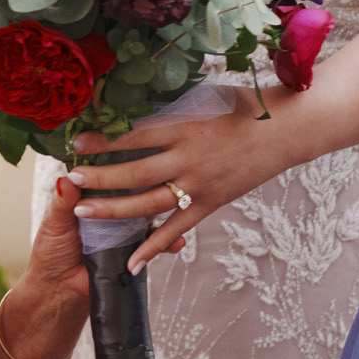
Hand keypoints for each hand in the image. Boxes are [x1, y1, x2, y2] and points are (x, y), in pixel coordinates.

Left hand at [67, 86, 305, 270]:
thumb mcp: (203, 96)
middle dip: (100, 176)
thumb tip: (131, 97)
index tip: (77, 143)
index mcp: (185, 127)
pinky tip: (130, 263)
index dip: (104, 141)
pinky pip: (176, 229)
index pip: (135, 136)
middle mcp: (189, 159)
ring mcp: (200, 186)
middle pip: (135, 172)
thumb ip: (168, 103)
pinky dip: (153, 247)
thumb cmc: (244, 105)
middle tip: (72, 178)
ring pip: (149, 203)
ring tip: (82, 211)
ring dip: (114, 209)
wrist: (285, 131)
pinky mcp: (210, 205)